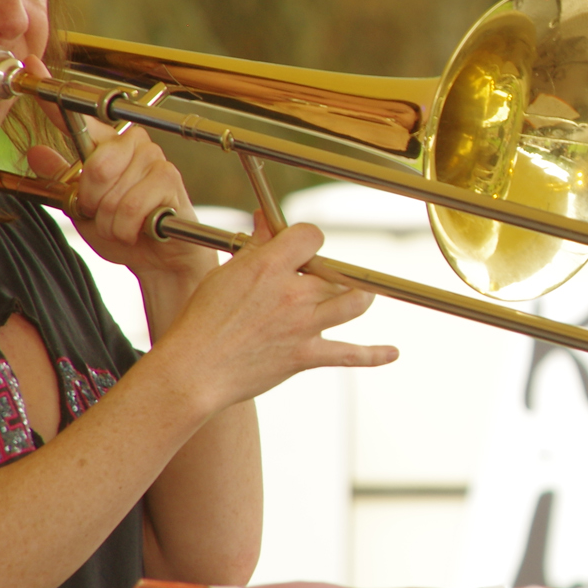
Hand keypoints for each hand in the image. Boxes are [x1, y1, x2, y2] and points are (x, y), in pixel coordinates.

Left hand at [22, 61, 212, 283]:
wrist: (162, 259)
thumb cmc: (127, 229)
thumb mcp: (84, 206)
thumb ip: (62, 179)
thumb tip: (36, 152)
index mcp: (109, 144)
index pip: (76, 115)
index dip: (52, 93)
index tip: (33, 67)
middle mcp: (133, 143)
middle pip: (94, 167)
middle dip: (93, 201)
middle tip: (105, 212)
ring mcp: (154, 159)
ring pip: (110, 193)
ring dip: (110, 221)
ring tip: (124, 224)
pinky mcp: (169, 180)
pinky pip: (130, 208)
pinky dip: (126, 228)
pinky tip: (139, 229)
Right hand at [155, 219, 397, 409]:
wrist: (196, 368)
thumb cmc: (203, 320)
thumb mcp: (228, 273)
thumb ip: (256, 245)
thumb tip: (267, 219)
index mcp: (270, 267)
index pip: (311, 236)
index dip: (308, 238)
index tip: (300, 246)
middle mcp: (293, 294)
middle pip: (336, 270)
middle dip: (330, 270)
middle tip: (320, 277)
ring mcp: (304, 326)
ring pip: (354, 303)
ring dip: (360, 296)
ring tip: (361, 293)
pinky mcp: (306, 356)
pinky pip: (350, 354)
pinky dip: (374, 354)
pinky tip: (392, 352)